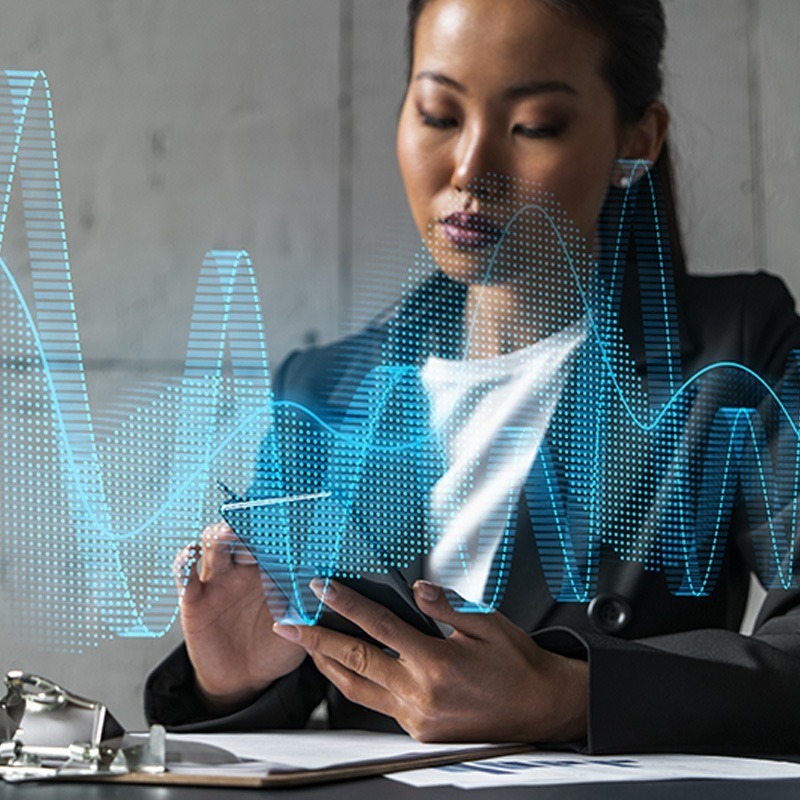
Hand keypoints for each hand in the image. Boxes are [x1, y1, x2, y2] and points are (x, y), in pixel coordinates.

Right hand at [175, 522, 306, 711]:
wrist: (247, 679)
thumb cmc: (277, 645)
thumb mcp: (300, 624)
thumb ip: (311, 605)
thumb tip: (328, 587)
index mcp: (271, 568)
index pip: (274, 539)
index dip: (279, 527)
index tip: (289, 516)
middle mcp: (244, 569)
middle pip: (242, 534)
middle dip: (250, 525)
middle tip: (258, 522)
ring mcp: (218, 581)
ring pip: (214, 546)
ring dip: (219, 535)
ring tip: (227, 533)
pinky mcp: (195, 600)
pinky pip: (185, 577)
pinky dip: (183, 563)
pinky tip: (190, 554)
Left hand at [273, 578, 587, 742]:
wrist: (541, 707)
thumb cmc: (516, 663)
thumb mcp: (486, 624)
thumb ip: (445, 606)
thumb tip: (417, 590)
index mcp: (436, 663)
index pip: (378, 627)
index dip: (346, 605)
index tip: (321, 589)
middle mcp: (420, 693)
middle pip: (355, 661)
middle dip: (316, 640)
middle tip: (288, 624)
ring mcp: (417, 717)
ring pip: (358, 690)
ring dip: (328, 666)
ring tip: (307, 645)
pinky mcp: (420, 731)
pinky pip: (378, 705)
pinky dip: (357, 684)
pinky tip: (349, 669)